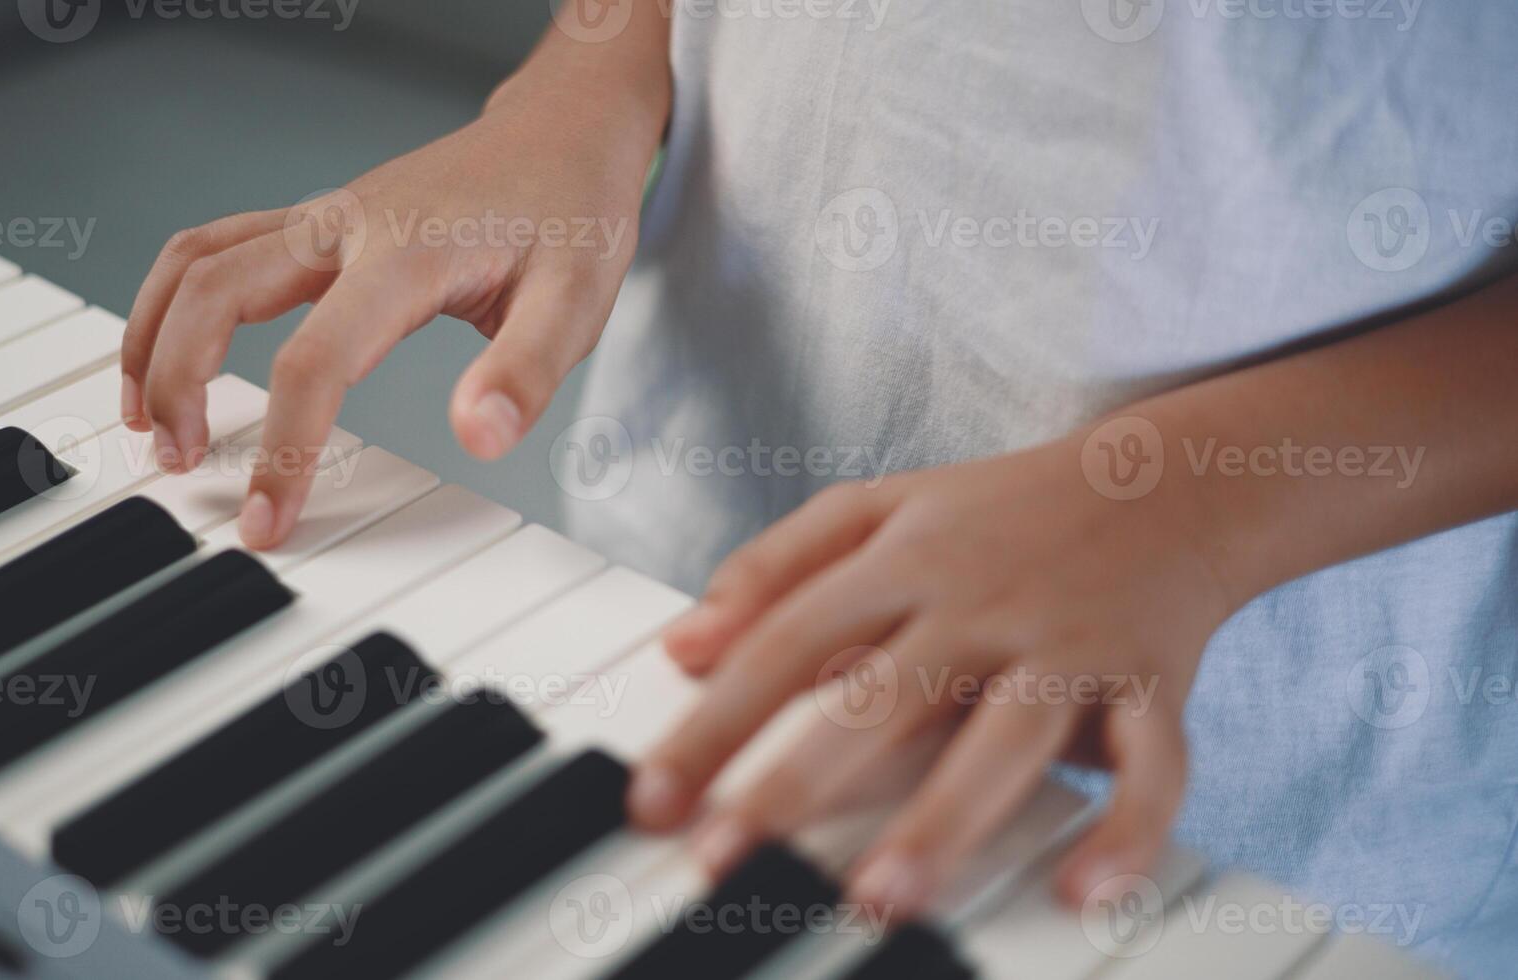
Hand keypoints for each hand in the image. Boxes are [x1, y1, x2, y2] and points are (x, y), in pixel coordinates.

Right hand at [119, 88, 654, 547]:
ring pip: (195, 261)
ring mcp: (322, 218)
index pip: (315, 360)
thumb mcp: (576, 300)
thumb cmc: (570, 216)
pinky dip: (171, 302)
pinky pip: (213, 249)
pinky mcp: (314, 221)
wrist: (563, 133)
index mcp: (405, 254)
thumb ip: (526, 372)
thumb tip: (478, 438)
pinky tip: (167, 354)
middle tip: (178, 464)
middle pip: (215, 293)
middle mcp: (345, 226)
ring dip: (152, 337)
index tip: (265, 522)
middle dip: (177, 383)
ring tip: (145, 421)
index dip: (281, 450)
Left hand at [626, 432, 1237, 913]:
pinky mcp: (1153, 682)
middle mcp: (979, 603)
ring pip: (1003, 737)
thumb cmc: (1000, 512)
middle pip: (879, 696)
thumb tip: (682, 645)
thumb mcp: (877, 507)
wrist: (1170, 479)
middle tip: (725, 859)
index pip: (785, 642)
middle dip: (796, 782)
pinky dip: (1127, 828)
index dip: (715, 724)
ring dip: (943, 818)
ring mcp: (1067, 643)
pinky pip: (1151, 764)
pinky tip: (1083, 890)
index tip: (655, 800)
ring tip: (880, 895)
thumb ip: (773, 568)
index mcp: (903, 559)